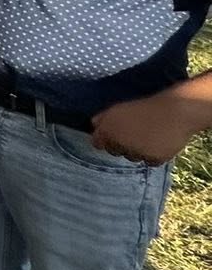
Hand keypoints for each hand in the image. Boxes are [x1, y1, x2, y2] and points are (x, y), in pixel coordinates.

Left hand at [92, 88, 210, 164]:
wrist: (174, 111)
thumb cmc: (146, 107)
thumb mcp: (120, 108)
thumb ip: (104, 117)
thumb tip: (93, 124)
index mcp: (108, 129)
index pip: (97, 143)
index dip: (105, 140)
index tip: (114, 136)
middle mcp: (118, 142)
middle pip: (114, 151)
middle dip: (121, 145)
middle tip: (135, 134)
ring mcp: (136, 152)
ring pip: (132, 157)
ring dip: (137, 150)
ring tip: (148, 136)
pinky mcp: (153, 159)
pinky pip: (149, 161)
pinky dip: (152, 155)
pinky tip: (158, 143)